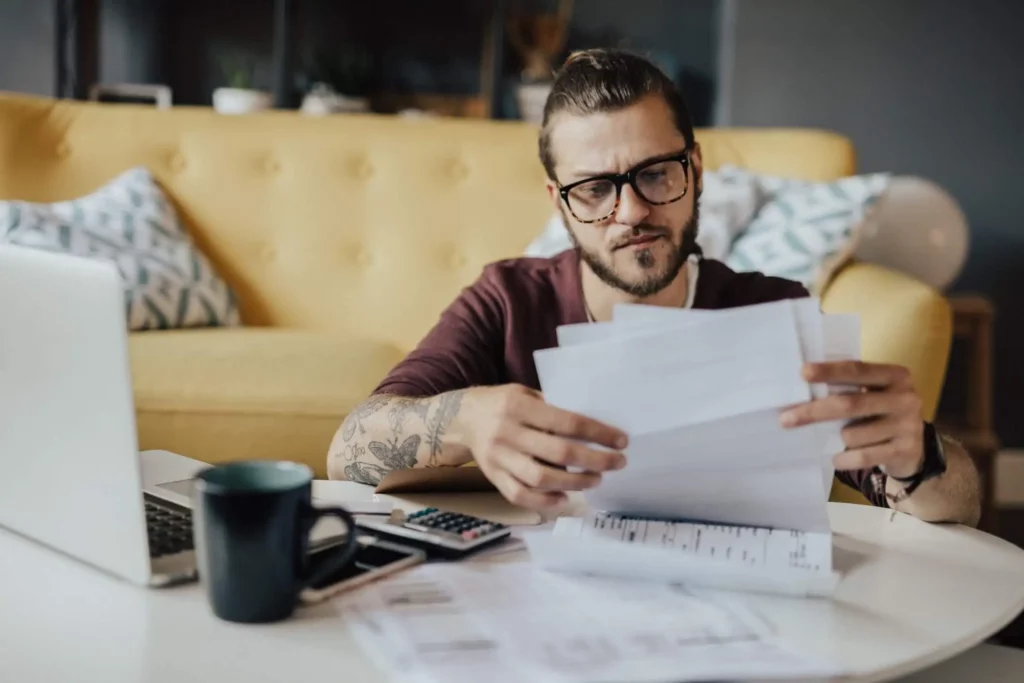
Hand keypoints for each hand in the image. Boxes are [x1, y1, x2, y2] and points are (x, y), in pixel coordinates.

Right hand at [459, 384, 627, 508]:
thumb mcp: (526, 393)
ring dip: (574, 483)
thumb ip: (553, 407)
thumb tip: (594, 425)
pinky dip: (545, 501)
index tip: (621, 441)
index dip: (598, 433)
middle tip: (617, 463)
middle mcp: (508, 433)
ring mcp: (499, 458)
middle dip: (594, 461)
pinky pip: (520, 495)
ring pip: (541, 479)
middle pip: (558, 453)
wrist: (461, 418)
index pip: (566, 423)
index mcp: (519, 407)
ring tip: (595, 480)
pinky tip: (564, 498)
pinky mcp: (493, 477)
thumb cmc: (503, 403)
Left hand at [780, 361, 924, 477]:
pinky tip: (836, 459)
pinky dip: (844, 459)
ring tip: (837, 440)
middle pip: (850, 403)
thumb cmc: (881, 414)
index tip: (802, 373)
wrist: (915, 449)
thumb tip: (802, 392)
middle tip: (785, 418)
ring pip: (853, 434)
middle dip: (814, 411)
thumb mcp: (873, 394)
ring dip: (836, 439)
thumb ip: (848, 389)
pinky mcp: (906, 450)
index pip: (858, 369)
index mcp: (895, 376)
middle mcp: (905, 398)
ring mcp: (908, 425)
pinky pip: (863, 456)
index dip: (829, 371)